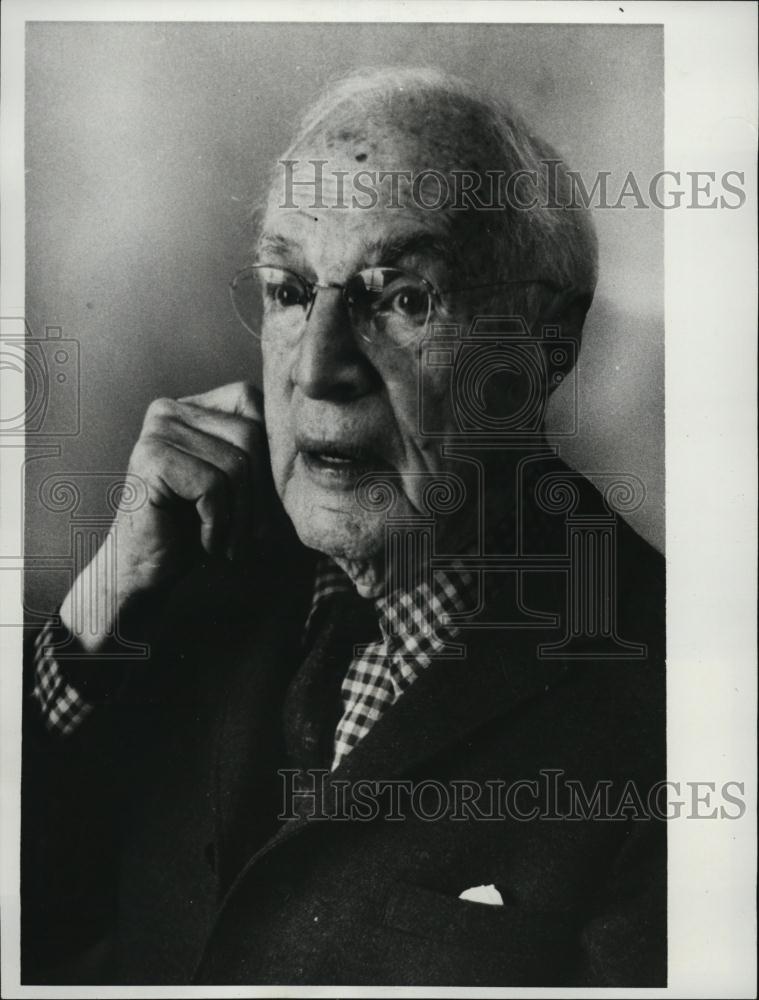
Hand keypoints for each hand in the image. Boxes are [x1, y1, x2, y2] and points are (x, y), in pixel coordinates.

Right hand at [60, 382, 271, 650]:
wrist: (145, 571)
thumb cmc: (198, 529)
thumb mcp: (243, 486)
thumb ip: (267, 454)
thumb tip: (313, 434)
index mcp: (195, 406)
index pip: (257, 406)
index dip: (270, 458)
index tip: (263, 505)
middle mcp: (171, 409)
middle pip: (251, 436)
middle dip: (259, 495)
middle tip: (251, 536)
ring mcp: (157, 431)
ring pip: (236, 464)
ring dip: (240, 516)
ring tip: (228, 542)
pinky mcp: (150, 459)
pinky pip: (213, 486)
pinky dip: (218, 524)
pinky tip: (205, 542)